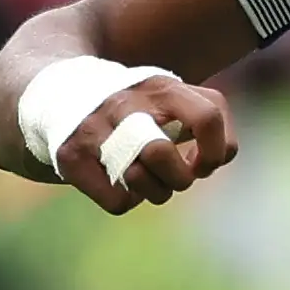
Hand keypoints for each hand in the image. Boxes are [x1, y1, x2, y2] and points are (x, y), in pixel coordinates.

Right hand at [54, 76, 238, 214]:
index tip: (204, 164)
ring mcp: (94, 129)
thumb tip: (222, 155)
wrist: (67, 95)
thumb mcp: (176, 97)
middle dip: (180, 178)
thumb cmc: (141, 106)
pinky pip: (117, 201)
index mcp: (163, 88)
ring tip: (154, 182)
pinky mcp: (71, 156)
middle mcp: (126, 105)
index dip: (215, 152)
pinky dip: (129, 201)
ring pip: (136, 179)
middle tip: (179, 177)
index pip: (207, 117)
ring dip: (157, 192)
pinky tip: (125, 184)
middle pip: (160, 153)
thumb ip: (209, 117)